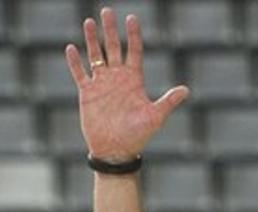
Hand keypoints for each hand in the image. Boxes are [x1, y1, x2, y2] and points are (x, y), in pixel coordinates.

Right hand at [65, 7, 189, 159]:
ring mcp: (102, 84)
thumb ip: (168, 102)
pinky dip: (76, 62)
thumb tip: (186, 90)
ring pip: (96, 56)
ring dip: (92, 40)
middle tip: (107, 11)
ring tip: (89, 22)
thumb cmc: (138, 136)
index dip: (133, 35)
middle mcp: (118, 78)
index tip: (131, 18)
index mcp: (134, 79)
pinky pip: (80, 74)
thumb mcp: (155, 117)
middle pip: (113, 47)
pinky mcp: (88, 94)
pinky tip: (71, 48)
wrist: (116, 151)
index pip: (134, 51)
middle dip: (110, 30)